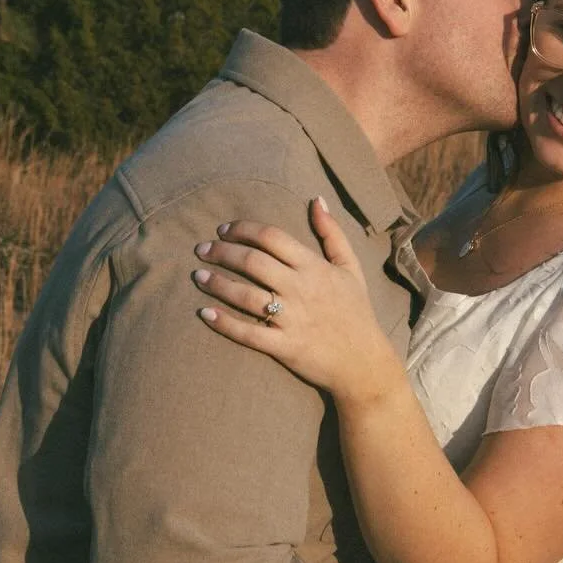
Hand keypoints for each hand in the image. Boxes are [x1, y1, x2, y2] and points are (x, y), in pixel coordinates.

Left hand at [193, 199, 403, 408]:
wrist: (364, 362)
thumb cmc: (356, 311)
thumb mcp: (350, 267)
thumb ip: (332, 232)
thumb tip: (316, 199)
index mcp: (314, 267)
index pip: (272, 237)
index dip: (244, 229)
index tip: (223, 229)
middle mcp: (301, 289)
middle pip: (252, 262)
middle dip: (222, 252)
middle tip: (202, 249)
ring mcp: (291, 318)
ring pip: (245, 295)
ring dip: (217, 283)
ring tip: (198, 276)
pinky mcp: (284, 346)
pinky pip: (248, 332)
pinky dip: (224, 322)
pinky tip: (205, 313)